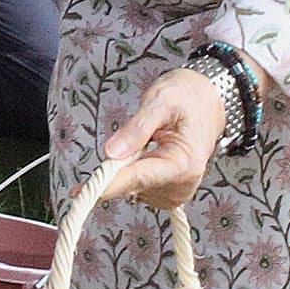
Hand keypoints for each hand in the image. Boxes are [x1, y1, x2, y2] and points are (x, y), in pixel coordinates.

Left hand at [99, 67, 228, 209]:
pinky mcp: (171, 192)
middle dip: (118, 167)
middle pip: (133, 186)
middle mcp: (183, 184)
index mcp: (184, 163)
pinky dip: (134, 172)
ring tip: (147, 140)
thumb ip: (137, 128)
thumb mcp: (162, 100)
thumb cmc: (188, 96)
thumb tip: (111, 154)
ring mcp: (178, 191)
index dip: (107, 184)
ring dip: (128, 167)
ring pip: (133, 188)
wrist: (210, 100)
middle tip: (124, 140)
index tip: (80, 192)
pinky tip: (144, 153)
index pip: (138, 178)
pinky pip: (140, 188)